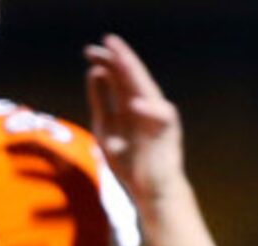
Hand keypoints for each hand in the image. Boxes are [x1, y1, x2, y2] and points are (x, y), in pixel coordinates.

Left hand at [84, 34, 185, 204]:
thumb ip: (100, 101)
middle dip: (121, 59)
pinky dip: (148, 110)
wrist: (151, 193)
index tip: (89, 51)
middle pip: (133, 77)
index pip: (119, 76)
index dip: (106, 61)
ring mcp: (158, 119)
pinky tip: (133, 104)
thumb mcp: (106, 128)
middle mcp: (145, 107)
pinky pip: (162, 118)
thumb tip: (95, 71)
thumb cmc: (131, 163)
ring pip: (148, 90)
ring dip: (135, 75)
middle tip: (108, 41)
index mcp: (130, 104)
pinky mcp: (168, 135)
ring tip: (121, 60)